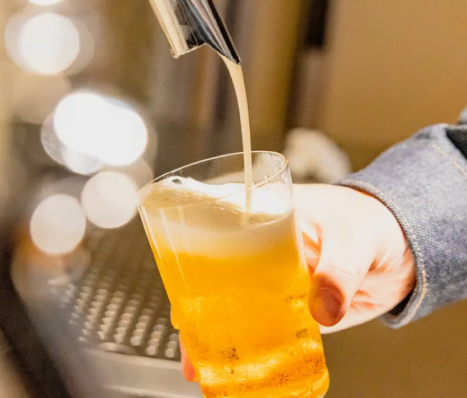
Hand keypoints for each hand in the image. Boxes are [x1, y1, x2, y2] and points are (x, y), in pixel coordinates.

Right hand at [179, 184, 415, 380]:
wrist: (401, 249)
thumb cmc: (371, 223)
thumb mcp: (354, 239)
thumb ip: (339, 271)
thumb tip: (321, 310)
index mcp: (263, 216)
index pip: (212, 230)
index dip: (188, 256)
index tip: (179, 282)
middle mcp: (258, 250)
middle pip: (214, 276)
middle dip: (195, 307)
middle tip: (186, 336)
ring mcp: (271, 281)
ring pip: (233, 306)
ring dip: (216, 333)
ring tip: (200, 362)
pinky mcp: (290, 307)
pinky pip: (263, 328)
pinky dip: (249, 347)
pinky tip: (236, 365)